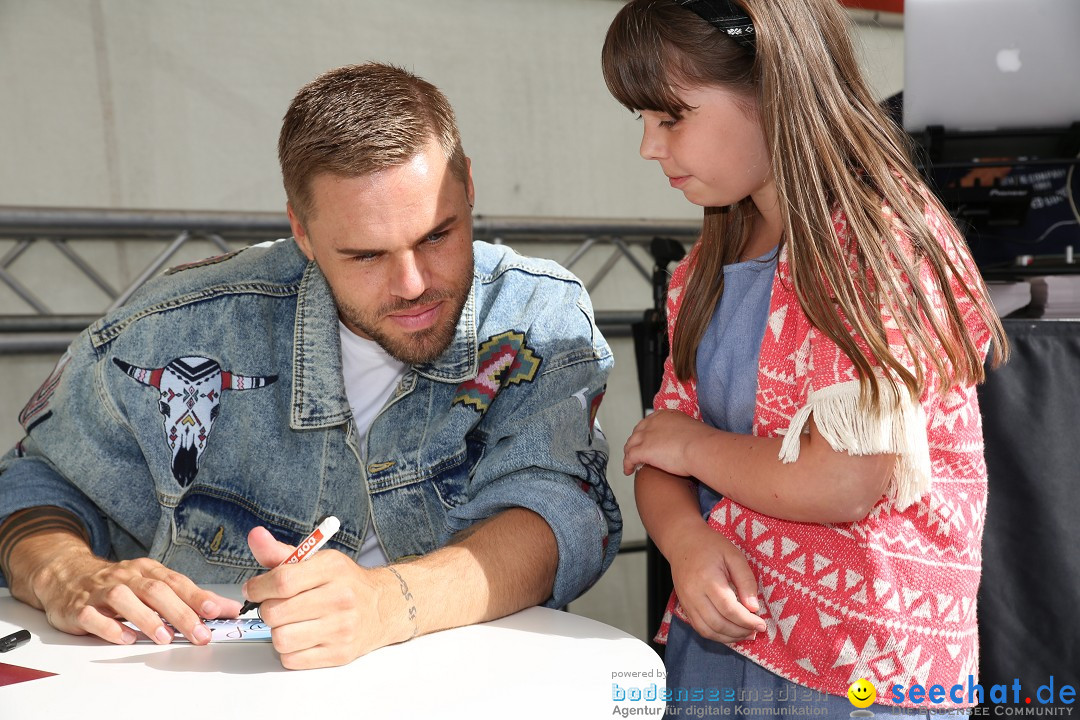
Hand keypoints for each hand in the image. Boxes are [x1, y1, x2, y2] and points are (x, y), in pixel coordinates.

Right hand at [29, 544, 240, 645]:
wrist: (66, 576)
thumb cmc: (117, 583)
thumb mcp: (151, 583)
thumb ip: (186, 597)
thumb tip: (225, 609)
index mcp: (147, 570)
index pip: (177, 582)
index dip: (198, 597)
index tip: (218, 611)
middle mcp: (127, 577)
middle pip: (156, 590)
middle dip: (181, 613)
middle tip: (199, 633)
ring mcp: (101, 591)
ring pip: (125, 599)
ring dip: (147, 619)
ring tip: (164, 638)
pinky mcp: (79, 608)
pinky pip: (94, 617)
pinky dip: (111, 629)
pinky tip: (126, 639)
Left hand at [242, 526, 405, 668]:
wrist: (384, 607)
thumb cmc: (344, 583)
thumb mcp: (318, 560)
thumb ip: (281, 552)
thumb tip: (255, 536)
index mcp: (333, 569)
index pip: (282, 580)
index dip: (258, 587)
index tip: (253, 589)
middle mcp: (340, 598)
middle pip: (276, 613)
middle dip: (268, 610)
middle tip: (276, 606)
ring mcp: (342, 628)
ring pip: (281, 639)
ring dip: (278, 632)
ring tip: (290, 623)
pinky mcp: (340, 654)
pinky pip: (292, 660)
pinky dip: (290, 651)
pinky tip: (302, 637)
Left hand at [622, 410, 712, 476]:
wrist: (701, 448)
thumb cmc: (703, 442)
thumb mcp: (692, 430)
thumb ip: (684, 433)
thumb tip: (687, 440)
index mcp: (665, 415)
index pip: (648, 423)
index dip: (645, 433)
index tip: (646, 441)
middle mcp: (652, 423)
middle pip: (637, 433)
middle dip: (635, 443)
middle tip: (636, 453)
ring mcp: (646, 436)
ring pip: (630, 445)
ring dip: (629, 454)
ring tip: (631, 464)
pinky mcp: (643, 450)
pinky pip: (629, 458)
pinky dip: (627, 465)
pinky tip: (628, 471)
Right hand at [666, 523, 764, 643]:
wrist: (682, 542)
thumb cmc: (711, 546)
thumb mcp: (733, 555)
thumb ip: (745, 580)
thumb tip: (754, 607)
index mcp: (708, 579)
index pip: (729, 609)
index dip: (747, 621)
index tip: (762, 624)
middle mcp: (694, 594)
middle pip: (718, 623)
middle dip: (740, 632)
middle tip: (756, 631)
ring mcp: (687, 602)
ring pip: (707, 631)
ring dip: (728, 638)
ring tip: (745, 634)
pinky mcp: (684, 607)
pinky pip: (699, 628)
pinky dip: (716, 635)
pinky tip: (730, 632)